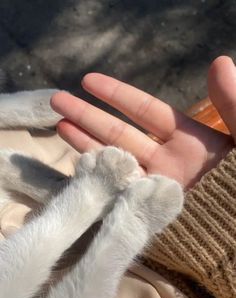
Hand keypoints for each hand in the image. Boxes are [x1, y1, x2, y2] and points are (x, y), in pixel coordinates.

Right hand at [51, 56, 234, 188]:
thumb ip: (232, 104)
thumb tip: (219, 63)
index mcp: (191, 141)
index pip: (146, 111)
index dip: (117, 94)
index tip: (89, 80)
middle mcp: (169, 162)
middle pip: (121, 134)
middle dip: (89, 116)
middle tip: (57, 100)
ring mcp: (157, 189)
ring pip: (115, 163)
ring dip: (86, 143)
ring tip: (58, 125)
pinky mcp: (151, 213)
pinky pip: (120, 193)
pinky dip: (101, 179)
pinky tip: (78, 163)